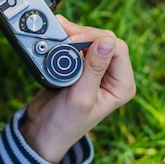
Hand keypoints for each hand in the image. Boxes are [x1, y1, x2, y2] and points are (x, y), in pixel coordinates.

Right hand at [19, 15, 135, 162]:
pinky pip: (79, 47)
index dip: (96, 39)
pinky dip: (68, 40)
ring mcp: (98, 71)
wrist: (42, 131)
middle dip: (84, 34)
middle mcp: (113, 76)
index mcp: (122, 85)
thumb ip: (94, 69)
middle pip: (105, 41)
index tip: (72, 41)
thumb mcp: (80, 97)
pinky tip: (57, 37)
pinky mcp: (82, 68)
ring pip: (92, 40)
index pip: (117, 48)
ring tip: (58, 32)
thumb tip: (106, 42)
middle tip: (63, 34)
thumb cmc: (64, 122)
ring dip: (75, 35)